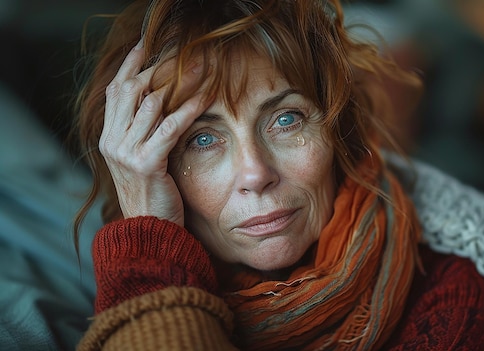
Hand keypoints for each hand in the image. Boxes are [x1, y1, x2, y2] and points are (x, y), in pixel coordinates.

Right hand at [99, 40, 203, 225]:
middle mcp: (112, 142)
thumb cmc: (152, 197)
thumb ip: (143, 134)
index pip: (115, 91)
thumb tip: (160, 105)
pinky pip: (169, 128)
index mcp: (109, 139)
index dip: (129, 66)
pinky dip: (188, 110)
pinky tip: (205, 97)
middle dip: (157, 67)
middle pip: (131, 90)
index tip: (145, 46)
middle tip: (183, 52)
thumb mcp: (140, 162)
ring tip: (200, 68)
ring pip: (150, 104)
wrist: (148, 233)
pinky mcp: (146, 164)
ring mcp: (126, 153)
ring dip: (178, 83)